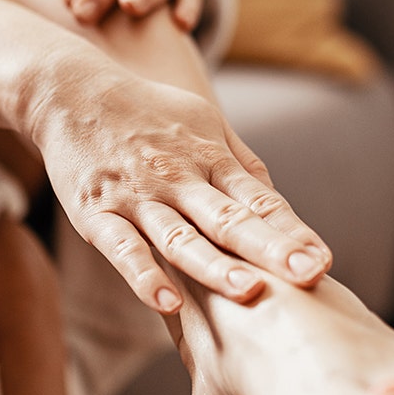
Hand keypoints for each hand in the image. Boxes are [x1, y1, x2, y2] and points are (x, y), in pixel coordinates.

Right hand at [28, 70, 332, 314]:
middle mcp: (179, 178)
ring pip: (180, 237)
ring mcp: (138, 197)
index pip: (258, 200)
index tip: (322, 260)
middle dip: (271, 249)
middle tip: (309, 275)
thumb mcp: (203, 124)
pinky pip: (123, 248)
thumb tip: (282, 208)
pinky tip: (167, 303)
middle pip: (229, 219)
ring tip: (249, 292)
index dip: (291, 231)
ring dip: (214, 267)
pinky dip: (144, 276)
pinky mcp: (98, 213)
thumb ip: (242, 166)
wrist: (71, 91)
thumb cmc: (146, 113)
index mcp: (210, 158)